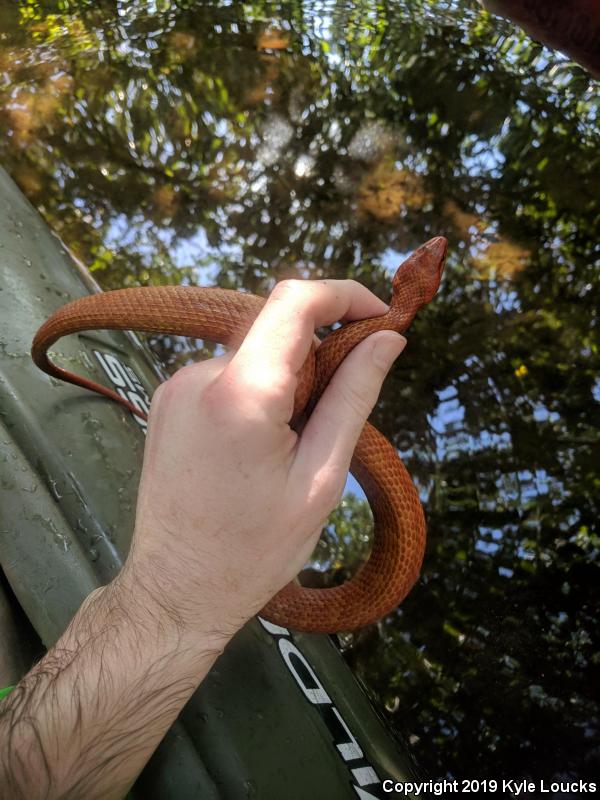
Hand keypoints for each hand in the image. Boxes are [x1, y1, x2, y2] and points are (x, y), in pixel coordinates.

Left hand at [122, 278, 405, 647]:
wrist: (175, 590)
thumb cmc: (253, 551)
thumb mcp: (321, 478)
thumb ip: (353, 398)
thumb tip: (388, 340)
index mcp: (241, 394)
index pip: (295, 301)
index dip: (345, 295)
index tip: (380, 316)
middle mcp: (198, 377)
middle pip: (276, 329)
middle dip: (322, 350)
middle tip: (345, 402)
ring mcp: (176, 387)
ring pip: (255, 354)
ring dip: (289, 377)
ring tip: (296, 444)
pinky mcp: (167, 401)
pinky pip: (229, 375)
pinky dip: (260, 391)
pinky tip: (263, 445)